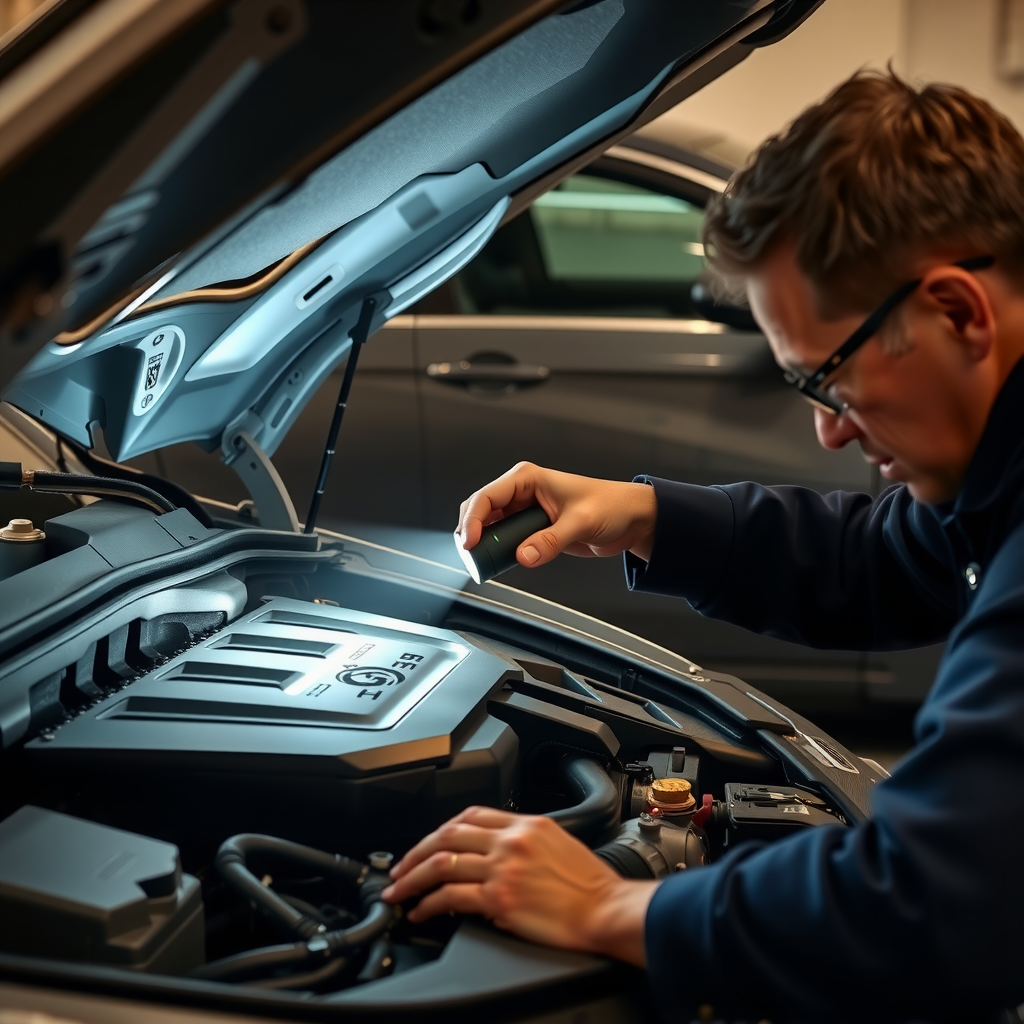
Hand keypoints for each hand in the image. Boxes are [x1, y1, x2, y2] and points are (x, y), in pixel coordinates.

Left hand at [380, 806, 658, 966]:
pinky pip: (450, 897)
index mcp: (526, 823)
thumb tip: (493, 856)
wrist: (607, 910)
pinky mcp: (499, 898)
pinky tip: (421, 912)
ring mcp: (503, 868)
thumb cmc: (591, 886)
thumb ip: (523, 843)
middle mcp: (511, 840)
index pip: (471, 815)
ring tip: (398, 892)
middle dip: (415, 852)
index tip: (428, 843)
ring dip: (412, 878)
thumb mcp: (558, 844)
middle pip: (447, 835)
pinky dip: (428, 904)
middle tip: (399, 868)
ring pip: (441, 862)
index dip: (441, 829)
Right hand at [456, 462, 657, 567]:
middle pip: (481, 511)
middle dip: (472, 532)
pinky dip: (498, 552)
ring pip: (490, 527)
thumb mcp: (580, 523)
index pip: (487, 496)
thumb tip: (523, 556)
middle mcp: (522, 492)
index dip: (473, 520)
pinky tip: (498, 563)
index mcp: (528, 478)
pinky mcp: (531, 529)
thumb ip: (550, 541)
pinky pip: (505, 540)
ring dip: (484, 544)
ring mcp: (525, 511)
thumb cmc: (610, 506)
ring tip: (482, 562)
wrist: (630, 519)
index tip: (469, 542)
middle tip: (473, 556)